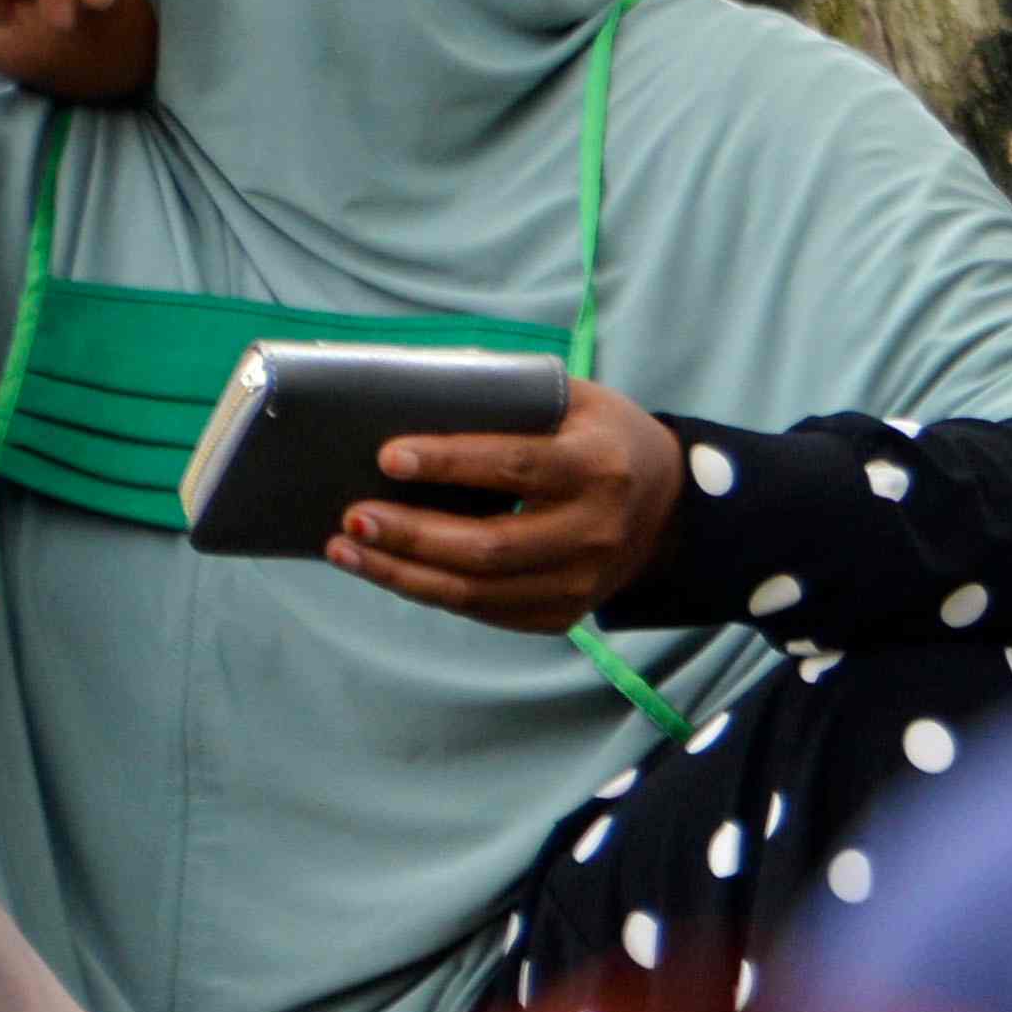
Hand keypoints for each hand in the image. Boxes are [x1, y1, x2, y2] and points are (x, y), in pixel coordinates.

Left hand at [328, 381, 689, 632]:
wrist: (666, 508)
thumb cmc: (598, 439)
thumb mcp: (574, 401)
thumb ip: (509, 400)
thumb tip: (408, 397)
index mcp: (598, 466)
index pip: (515, 467)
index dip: (449, 463)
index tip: (388, 457)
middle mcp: (594, 531)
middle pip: (489, 545)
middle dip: (412, 534)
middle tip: (353, 517)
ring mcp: (581, 582)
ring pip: (477, 592)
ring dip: (402, 573)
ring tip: (346, 549)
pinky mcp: (562, 614)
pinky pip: (483, 611)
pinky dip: (427, 592)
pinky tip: (385, 570)